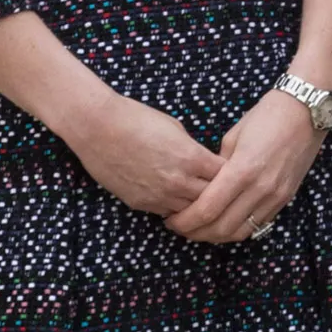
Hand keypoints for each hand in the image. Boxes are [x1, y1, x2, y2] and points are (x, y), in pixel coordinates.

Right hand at [61, 93, 223, 217]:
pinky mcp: (143, 204)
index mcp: (191, 157)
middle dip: (218, 194)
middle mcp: (179, 182)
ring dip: (197, 205)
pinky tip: (178, 200)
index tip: (232, 171)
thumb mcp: (175, 128)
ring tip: (202, 200)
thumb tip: (201, 162)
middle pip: (212, 198)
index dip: (231, 174)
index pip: (225, 176)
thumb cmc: (137, 119)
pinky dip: (176, 208)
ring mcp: (160, 196)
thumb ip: (192, 149)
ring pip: (191, 211)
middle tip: (222, 191)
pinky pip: (169, 212)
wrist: (99, 128)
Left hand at [164, 87, 326, 243]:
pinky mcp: (285, 199)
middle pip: (220, 228)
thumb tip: (206, 184)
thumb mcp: (234, 136)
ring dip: (215, 236)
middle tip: (180, 227)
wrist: (306, 111)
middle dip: (195, 233)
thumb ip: (218, 165)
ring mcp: (275, 197)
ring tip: (199, 229)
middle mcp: (260, 189)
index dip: (185, 221)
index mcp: (242, 170)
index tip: (171, 220)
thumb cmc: (267, 115)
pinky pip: (257, 225)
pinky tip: (224, 223)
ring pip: (239, 232)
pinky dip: (237, 229)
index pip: (206, 209)